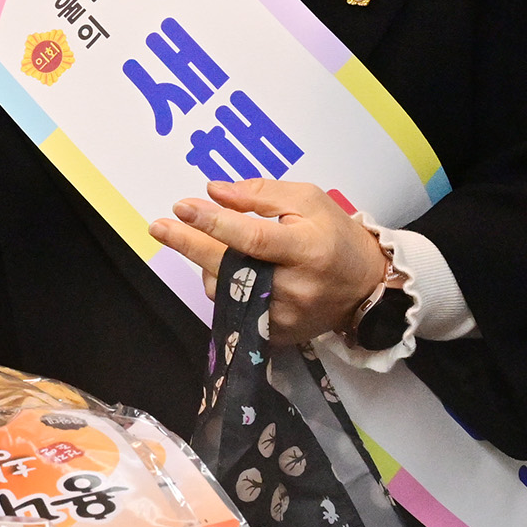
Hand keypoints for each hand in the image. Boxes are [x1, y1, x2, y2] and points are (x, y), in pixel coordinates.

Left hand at [147, 178, 390, 347]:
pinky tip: (228, 269)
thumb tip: (214, 192)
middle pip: (230, 266)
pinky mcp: (277, 334)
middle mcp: (293, 288)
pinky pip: (233, 309)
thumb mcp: (308, 201)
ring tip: (212, 244)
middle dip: (189, 245)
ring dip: (208, 264)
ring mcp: (284, 316)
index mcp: (306, 250)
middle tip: (159, 226)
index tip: (182, 207)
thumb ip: (261, 194)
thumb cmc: (335, 235)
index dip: (214, 224)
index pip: (252, 238)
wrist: (367, 287)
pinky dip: (224, 285)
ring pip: (225, 290)